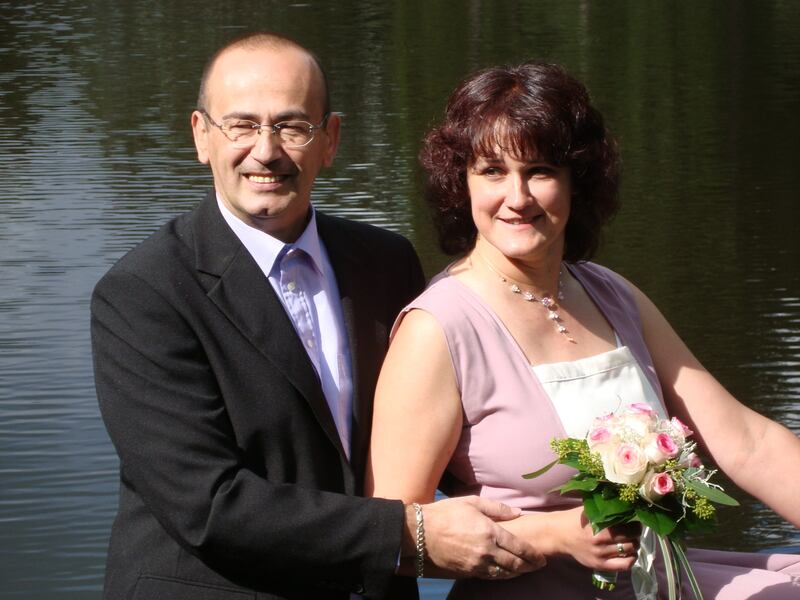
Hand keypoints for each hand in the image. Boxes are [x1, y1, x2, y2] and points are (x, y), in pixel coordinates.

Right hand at [404, 496, 545, 579]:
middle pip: (515, 564)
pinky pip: (489, 577)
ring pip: (503, 574)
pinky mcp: (467, 571)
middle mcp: (486, 550)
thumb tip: (518, 513)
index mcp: (489, 531)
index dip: (533, 554)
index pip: (519, 546)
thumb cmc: (446, 513)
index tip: (541, 557)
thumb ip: (497, 508)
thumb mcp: (472, 502)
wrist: (421, 533)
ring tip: (525, 571)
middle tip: (538, 566)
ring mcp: (476, 563)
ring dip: (517, 573)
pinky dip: (501, 576)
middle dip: (529, 566)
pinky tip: (505, 573)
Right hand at [551, 506, 640, 571]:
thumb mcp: (589, 509)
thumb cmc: (575, 519)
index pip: (628, 525)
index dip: (636, 522)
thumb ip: (606, 509)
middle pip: (631, 538)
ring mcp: (600, 554)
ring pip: (630, 551)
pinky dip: (631, 559)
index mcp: (599, 524)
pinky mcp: (599, 565)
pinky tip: (630, 553)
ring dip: (634, 545)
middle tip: (634, 530)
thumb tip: (627, 505)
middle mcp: (600, 540)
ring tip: (631, 540)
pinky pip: (624, 565)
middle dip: (636, 533)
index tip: (635, 520)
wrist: (558, 535)